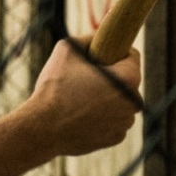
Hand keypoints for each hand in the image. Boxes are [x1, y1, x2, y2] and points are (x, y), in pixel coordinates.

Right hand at [27, 35, 141, 155]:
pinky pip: (113, 120)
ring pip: (121, 101)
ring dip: (108, 98)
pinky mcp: (115, 138)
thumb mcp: (67, 48)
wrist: (42, 128)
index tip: (100, 55)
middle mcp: (134, 102)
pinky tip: (82, 115)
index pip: (132, 56)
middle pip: (127, 80)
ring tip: (82, 98)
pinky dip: (102, 117)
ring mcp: (125, 123)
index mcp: (128, 78)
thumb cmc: (54, 87)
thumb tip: (99, 36)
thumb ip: (89, 38)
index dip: (114, 52)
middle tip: (86, 78)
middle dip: (111, 77)